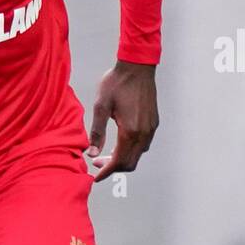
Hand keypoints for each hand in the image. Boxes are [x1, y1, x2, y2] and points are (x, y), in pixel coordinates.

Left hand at [86, 61, 158, 182]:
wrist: (137, 67)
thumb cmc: (117, 83)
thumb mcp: (100, 106)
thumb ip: (96, 132)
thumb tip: (90, 153)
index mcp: (130, 131)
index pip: (119, 161)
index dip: (106, 172)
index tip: (95, 177)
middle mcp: (143, 133)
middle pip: (130, 163)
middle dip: (113, 167)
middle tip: (96, 163)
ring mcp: (151, 129)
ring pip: (138, 155)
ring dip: (122, 159)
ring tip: (106, 154)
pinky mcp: (153, 123)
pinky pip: (143, 145)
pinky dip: (131, 151)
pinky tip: (119, 143)